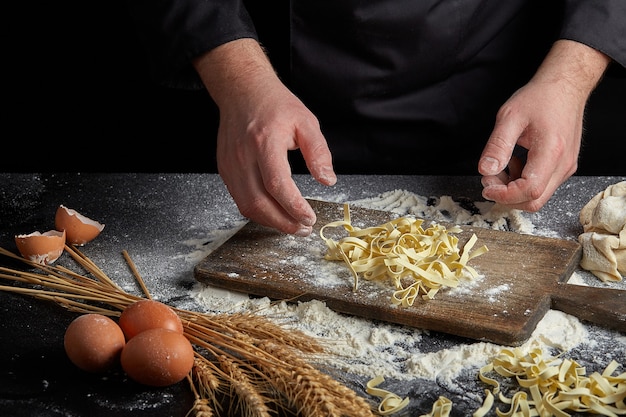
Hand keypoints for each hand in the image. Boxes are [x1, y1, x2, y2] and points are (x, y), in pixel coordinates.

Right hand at [194, 39, 335, 234]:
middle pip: (259, 202)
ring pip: (247, 206)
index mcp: (265, 142)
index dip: (294, 207)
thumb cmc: (275, 105)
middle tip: (304, 228)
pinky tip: (275, 214)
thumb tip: (327, 180)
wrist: (242, 91)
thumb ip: (318, 152)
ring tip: (293, 226)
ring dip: (271, 222)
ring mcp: (230, 165)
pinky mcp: (225, 170)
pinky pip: (240, 199)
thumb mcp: (306, 122)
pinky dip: (258, 212)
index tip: (310, 217)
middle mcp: (243, 156)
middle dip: (283, 222)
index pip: (277, 184)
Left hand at [478, 40, 610, 211]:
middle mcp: (563, 164)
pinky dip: (522, 183)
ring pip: (538, 196)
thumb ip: (497, 146)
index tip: (486, 185)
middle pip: (534, 201)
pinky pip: (542, 186)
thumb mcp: (510, 116)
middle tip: (489, 178)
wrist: (566, 86)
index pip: (529, 190)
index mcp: (552, 152)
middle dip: (506, 196)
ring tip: (501, 166)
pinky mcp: (563, 166)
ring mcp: (566, 167)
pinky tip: (514, 163)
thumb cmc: (540, 97)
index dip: (504, 195)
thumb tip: (486, 171)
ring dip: (513, 190)